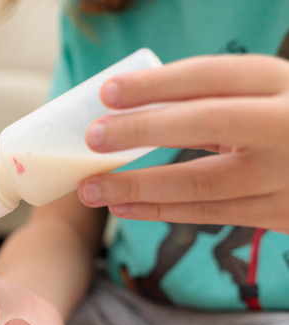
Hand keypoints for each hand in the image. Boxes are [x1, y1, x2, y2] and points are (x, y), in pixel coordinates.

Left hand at [77, 54, 288, 232]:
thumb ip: (214, 100)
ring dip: (137, 186)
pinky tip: (122, 207)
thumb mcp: (264, 97)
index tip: (107, 91)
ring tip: (90, 188)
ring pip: (199, 182)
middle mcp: (286, 124)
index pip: (211, 75)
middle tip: (92, 137)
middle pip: (207, 122)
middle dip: (142, 130)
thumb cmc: (284, 124)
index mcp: (280, 82)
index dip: (157, 83)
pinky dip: (158, 211)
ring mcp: (285, 173)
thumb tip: (130, 109)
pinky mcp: (280, 213)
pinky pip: (207, 215)